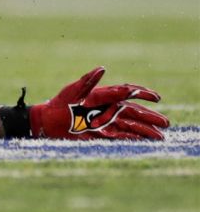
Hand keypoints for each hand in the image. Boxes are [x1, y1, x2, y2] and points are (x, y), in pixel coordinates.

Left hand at [29, 67, 168, 140]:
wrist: (47, 122)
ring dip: (145, 131)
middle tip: (166, 123)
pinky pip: (121, 136)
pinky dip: (133, 138)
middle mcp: (106, 108)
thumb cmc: (59, 104)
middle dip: (150, 118)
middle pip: (133, 112)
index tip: (156, 97)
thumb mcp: (73, 91)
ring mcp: (105, 122)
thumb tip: (102, 68)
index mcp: (102, 96)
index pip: (126, 93)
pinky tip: (144, 142)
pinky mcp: (101, 134)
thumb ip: (89, 81)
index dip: (142, 94)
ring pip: (130, 126)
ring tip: (160, 136)